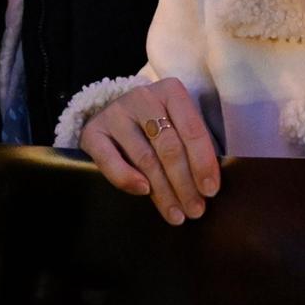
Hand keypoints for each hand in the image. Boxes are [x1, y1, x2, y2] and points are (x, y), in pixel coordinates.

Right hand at [78, 78, 220, 225]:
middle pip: (169, 147)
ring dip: (163, 192)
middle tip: (195, 210)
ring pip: (145, 158)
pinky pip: (110, 160)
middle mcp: (142, 97)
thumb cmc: (159, 126)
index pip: (192, 129)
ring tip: (176, 213)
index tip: (211, 190)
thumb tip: (208, 188)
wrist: (118, 116)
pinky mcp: (93, 131)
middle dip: (185, 184)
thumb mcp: (179, 126)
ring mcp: (116, 113)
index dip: (203, 163)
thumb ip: (192, 148)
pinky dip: (127, 178)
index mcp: (170, 91)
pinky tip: (143, 192)